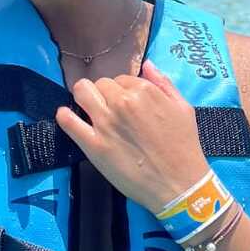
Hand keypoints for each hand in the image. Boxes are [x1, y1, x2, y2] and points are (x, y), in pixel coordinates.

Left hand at [55, 60, 210, 213]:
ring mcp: (105, 123)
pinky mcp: (93, 145)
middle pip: (100, 84)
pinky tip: (67, 117)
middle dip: (104, 94)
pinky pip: (68, 121)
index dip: (122, 91)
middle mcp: (122, 102)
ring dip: (84, 98)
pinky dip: (65, 116)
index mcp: (144, 91)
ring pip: (81, 93)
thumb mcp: (183, 108)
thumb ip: (163, 83)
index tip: (126, 105)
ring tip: (89, 110)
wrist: (180, 185)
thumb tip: (147, 65)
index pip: (120, 79)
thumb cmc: (184, 146)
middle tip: (111, 111)